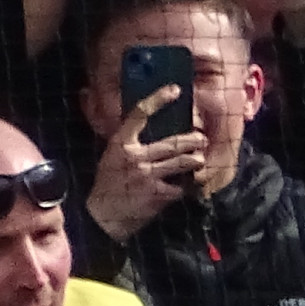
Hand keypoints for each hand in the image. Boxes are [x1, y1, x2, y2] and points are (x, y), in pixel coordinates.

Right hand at [86, 92, 210, 239]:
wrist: (103, 215)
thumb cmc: (110, 182)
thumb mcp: (113, 156)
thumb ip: (131, 143)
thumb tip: (154, 127)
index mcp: (120, 143)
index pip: (139, 114)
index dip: (158, 99)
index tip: (175, 90)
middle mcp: (134, 156)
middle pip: (171, 143)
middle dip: (192, 140)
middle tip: (202, 138)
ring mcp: (147, 175)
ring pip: (181, 163)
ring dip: (195, 160)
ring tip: (199, 159)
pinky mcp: (158, 194)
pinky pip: (181, 186)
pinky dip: (187, 185)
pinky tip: (189, 185)